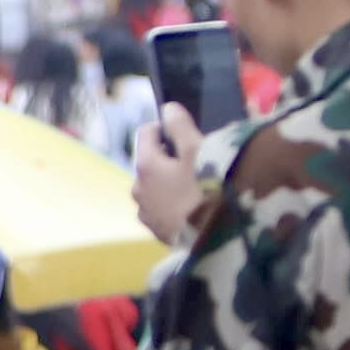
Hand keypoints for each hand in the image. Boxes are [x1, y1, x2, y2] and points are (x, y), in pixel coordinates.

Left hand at [134, 106, 208, 245]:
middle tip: (199, 164)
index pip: (145, 132)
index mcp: (144, 165)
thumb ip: (181, 127)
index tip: (187, 136)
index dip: (166, 129)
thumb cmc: (206, 190)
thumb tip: (167, 108)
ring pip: (156, 187)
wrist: (213, 241)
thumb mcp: (198, 151)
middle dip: (170, 159)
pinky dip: (173, 204)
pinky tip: (194, 208)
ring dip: (171, 183)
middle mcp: (137, 188)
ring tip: (198, 188)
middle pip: (151, 162)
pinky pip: (162, 208)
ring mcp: (145, 212)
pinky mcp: (156, 231)